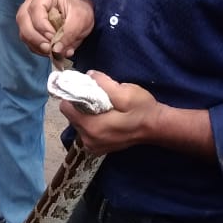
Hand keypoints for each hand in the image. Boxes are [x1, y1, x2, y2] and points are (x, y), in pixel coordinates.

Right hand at [16, 0, 93, 58]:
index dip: (43, 27)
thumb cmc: (80, 12)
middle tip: (51, 49)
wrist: (80, 15)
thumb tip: (56, 50)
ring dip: (36, 45)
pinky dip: (37, 48)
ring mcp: (28, 12)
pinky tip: (50, 51)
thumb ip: (69, 34)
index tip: (54, 39)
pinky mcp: (28, 25)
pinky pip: (26, 39)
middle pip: (23, 20)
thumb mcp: (81, 20)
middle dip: (36, 38)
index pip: (36, 9)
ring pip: (23, 31)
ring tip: (53, 51)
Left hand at [58, 72, 214, 160]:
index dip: (74, 95)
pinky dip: (92, 122)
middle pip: (71, 116)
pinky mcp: (98, 148)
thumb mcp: (125, 92)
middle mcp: (88, 140)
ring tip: (102, 106)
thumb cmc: (142, 109)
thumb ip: (104, 84)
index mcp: (92, 127)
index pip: (67, 108)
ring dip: (86, 113)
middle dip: (81, 104)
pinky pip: (86, 131)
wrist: (156, 127)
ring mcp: (93, 146)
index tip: (84, 88)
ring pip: (78, 123)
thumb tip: (89, 75)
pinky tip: (104, 116)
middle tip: (97, 96)